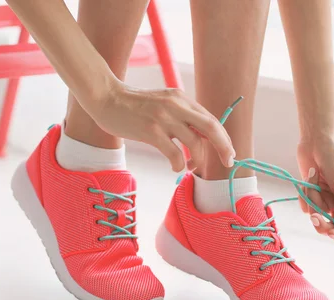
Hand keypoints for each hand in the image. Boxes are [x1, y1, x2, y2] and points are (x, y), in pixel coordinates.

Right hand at [89, 81, 234, 171]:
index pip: (211, 119)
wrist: (105, 98)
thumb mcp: (162, 103)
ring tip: (190, 167)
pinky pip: (174, 153)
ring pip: (194, 142)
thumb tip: (200, 138)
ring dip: (198, 159)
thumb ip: (180, 115)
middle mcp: (175, 105)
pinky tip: (175, 167)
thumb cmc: (133, 106)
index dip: (223, 138)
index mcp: (181, 98)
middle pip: (210, 128)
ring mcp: (163, 117)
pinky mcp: (150, 130)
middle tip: (228, 163)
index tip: (228, 153)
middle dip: (223, 147)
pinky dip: (179, 164)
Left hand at [297, 135, 333, 242]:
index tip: (331, 233)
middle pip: (331, 227)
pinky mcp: (311, 196)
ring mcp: (325, 201)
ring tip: (314, 178)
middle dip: (322, 221)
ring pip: (316, 215)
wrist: (316, 141)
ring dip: (313, 198)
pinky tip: (309, 177)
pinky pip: (305, 206)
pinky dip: (305, 195)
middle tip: (315, 216)